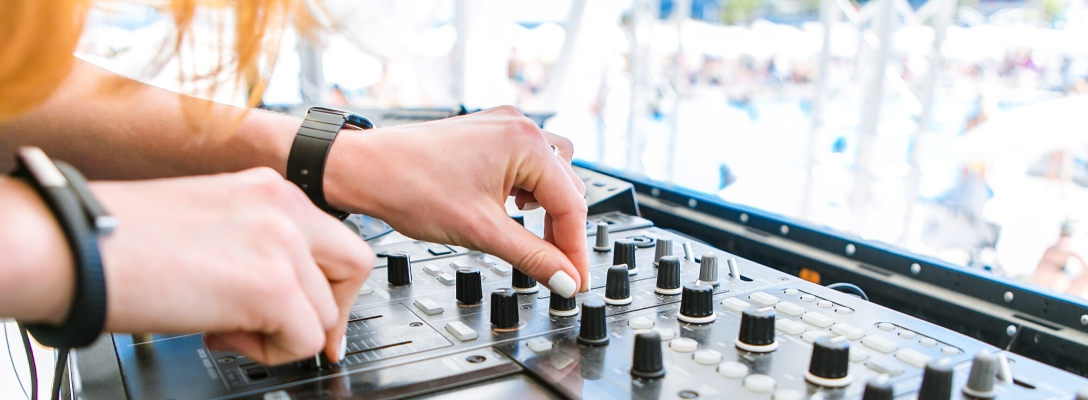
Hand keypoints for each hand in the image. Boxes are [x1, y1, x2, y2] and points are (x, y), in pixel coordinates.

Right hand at [91, 168, 371, 364]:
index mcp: (268, 188)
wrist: (75, 246)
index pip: (335, 237)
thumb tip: (288, 289)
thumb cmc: (122, 239)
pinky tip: (220, 331)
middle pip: (353, 265)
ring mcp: (282, 244)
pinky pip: (303, 341)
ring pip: (324, 313)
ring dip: (281, 333)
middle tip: (289, 332)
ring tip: (224, 324)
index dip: (329, 284)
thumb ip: (258, 244)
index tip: (314, 311)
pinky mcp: (272, 286)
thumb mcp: (211, 222)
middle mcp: (284, 207)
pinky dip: (269, 351)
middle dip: (327, 307)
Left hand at [324, 106, 588, 296]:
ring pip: (550, 173)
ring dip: (547, 206)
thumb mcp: (481, 231)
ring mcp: (503, 126)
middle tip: (556, 267)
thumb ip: (532, 256)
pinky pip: (527, 162)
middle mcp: (520, 126)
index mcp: (526, 143)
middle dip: (562, 229)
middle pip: (566, 186)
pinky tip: (510, 207)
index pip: (572, 204)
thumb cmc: (409, 185)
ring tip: (531, 234)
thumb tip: (564, 278)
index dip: (575, 249)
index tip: (576, 280)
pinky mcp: (487, 134)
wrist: (363, 169)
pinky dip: (527, 189)